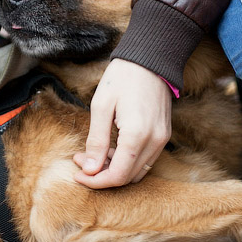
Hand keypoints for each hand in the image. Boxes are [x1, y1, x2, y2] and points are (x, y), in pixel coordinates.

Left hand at [72, 59, 171, 187]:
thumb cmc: (122, 78)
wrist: (149, 60)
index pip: (117, 175)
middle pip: (128, 178)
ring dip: (115, 170)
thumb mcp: (101, 106)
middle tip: (81, 160)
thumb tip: (89, 169)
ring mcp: (162, 139)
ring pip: (138, 172)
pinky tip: (112, 148)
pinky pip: (146, 160)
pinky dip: (128, 161)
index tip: (78, 173)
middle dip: (101, 175)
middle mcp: (154, 141)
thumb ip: (96, 141)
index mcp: (136, 134)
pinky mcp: (164, 135)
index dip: (95, 180)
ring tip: (95, 154)